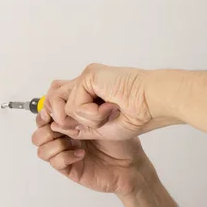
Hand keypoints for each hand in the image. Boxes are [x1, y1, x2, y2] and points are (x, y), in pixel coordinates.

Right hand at [32, 110, 156, 195]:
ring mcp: (64, 152)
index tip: (58, 109)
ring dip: (54, 142)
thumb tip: (63, 103)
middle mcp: (63, 136)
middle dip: (46, 126)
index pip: (45, 113)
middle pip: (38, 129)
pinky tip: (81, 154)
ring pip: (40, 146)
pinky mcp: (68, 168)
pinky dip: (65, 156)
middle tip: (63, 125)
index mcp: (69, 121)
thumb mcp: (104, 116)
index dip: (46, 110)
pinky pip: (54, 161)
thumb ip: (83, 106)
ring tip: (73, 140)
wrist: (131, 165)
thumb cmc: (120, 139)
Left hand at [43, 64, 179, 140]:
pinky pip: (74, 105)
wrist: (153, 106)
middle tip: (96, 123)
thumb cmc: (137, 116)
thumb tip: (55, 124)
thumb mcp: (100, 129)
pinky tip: (111, 108)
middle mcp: (85, 82)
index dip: (61, 117)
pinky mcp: (88, 76)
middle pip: (53, 98)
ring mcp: (86, 78)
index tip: (77, 130)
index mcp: (90, 92)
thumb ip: (78, 126)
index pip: (60, 100)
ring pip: (63, 106)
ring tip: (107, 115)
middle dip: (66, 119)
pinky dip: (92, 115)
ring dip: (85, 120)